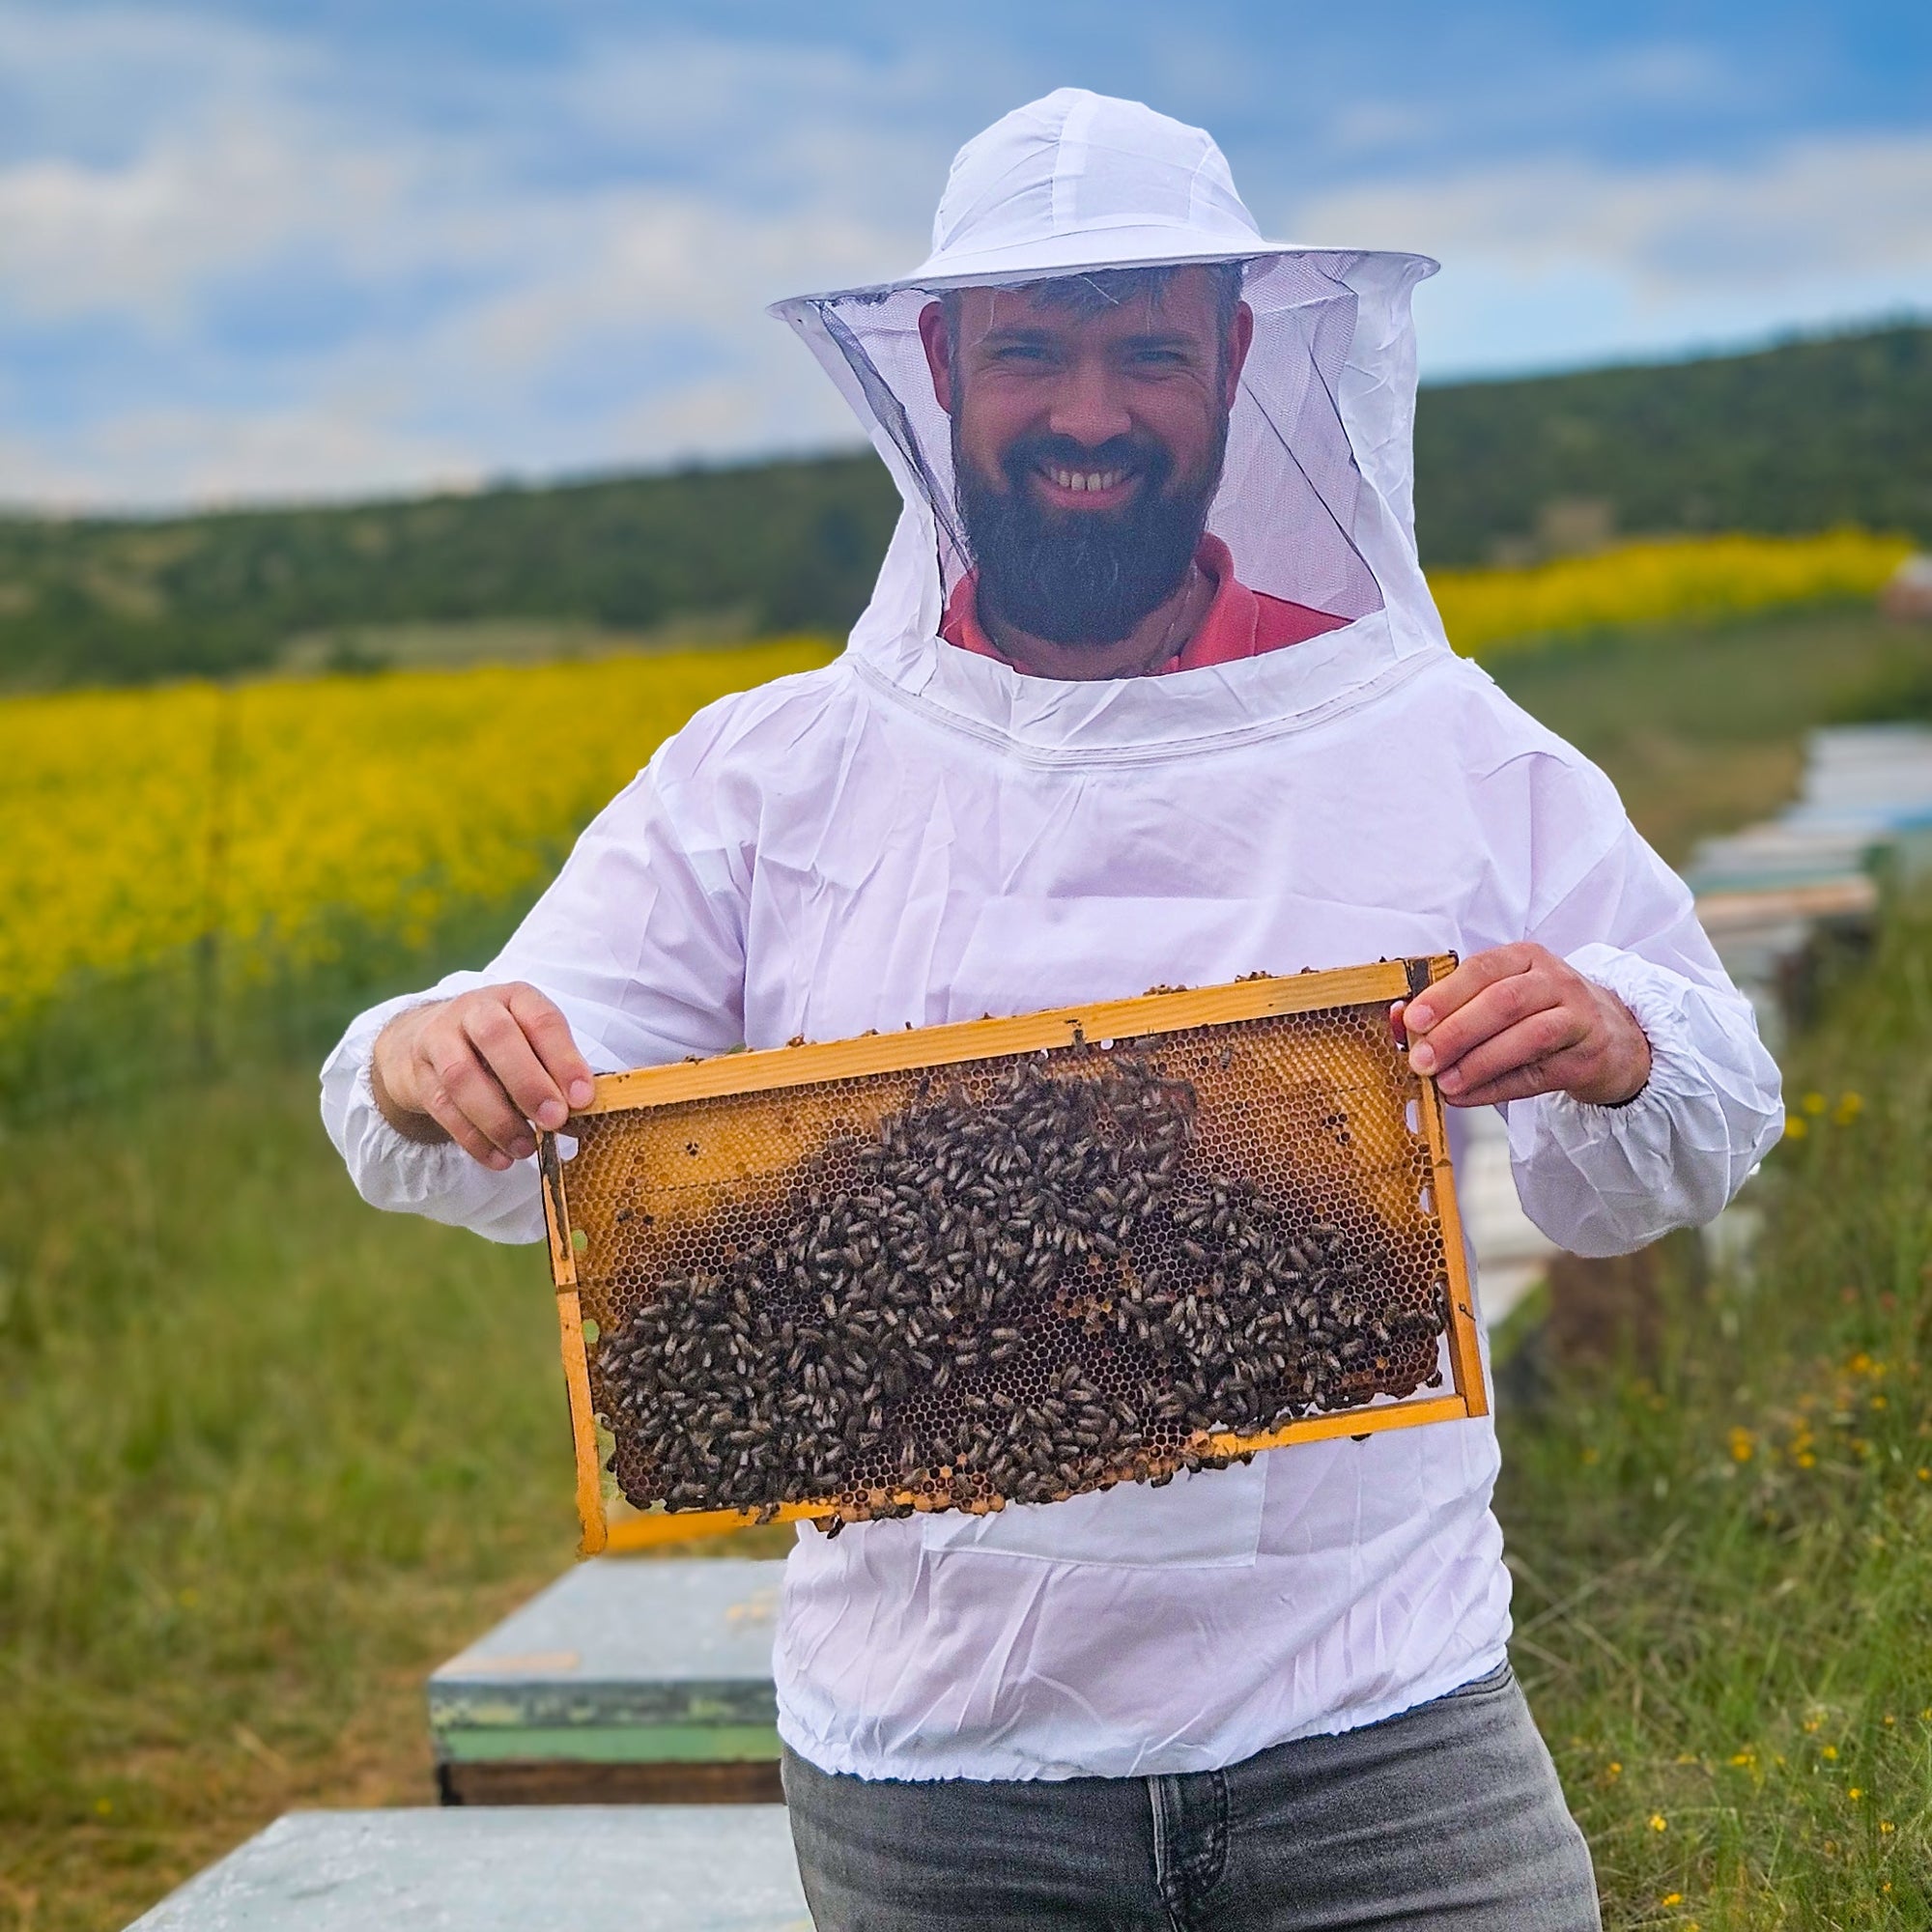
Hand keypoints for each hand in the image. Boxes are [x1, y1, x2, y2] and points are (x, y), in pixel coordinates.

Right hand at [370, 983, 594, 1169]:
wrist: (433, 1037)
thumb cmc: (503, 1044)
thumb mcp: (534, 1044)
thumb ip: (556, 1075)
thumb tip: (580, 1118)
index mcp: (516, 997)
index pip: (541, 1020)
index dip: (564, 1059)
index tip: (582, 1098)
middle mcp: (475, 1009)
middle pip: (495, 1037)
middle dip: (528, 1083)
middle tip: (553, 1120)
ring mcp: (440, 1039)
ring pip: (461, 1076)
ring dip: (497, 1119)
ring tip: (525, 1148)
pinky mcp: (419, 1073)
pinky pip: (442, 1108)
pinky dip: (473, 1139)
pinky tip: (499, 1159)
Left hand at [1393, 943, 1650, 1108]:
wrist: (1611, 1037)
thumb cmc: (1542, 1011)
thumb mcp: (1504, 996)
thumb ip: (1456, 1005)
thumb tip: (1403, 1022)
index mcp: (1525, 958)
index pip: (1481, 970)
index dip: (1444, 995)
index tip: (1412, 1020)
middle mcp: (1555, 981)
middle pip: (1503, 1003)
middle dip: (1455, 1032)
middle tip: (1421, 1059)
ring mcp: (1578, 1018)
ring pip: (1526, 1038)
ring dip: (1477, 1063)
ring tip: (1444, 1083)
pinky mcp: (1586, 1058)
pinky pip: (1536, 1075)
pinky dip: (1496, 1088)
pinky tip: (1467, 1096)